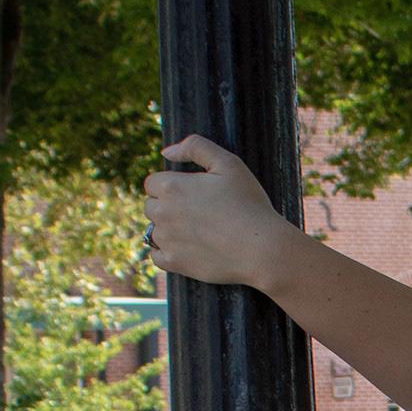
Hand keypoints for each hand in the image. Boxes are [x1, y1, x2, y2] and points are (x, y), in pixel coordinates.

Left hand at [143, 135, 291, 290]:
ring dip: (167, 229)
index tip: (189, 193)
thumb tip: (166, 153)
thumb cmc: (249, 203)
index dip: (170, 185)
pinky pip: (156, 256)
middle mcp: (163, 212)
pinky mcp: (175, 263)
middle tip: (195, 212)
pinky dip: (165, 252)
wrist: (262, 249)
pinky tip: (184, 248)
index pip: (152, 183)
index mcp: (172, 186)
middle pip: (150, 206)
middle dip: (166, 206)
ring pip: (153, 231)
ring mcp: (167, 240)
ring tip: (195, 231)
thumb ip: (196, 147)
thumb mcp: (228, 163)